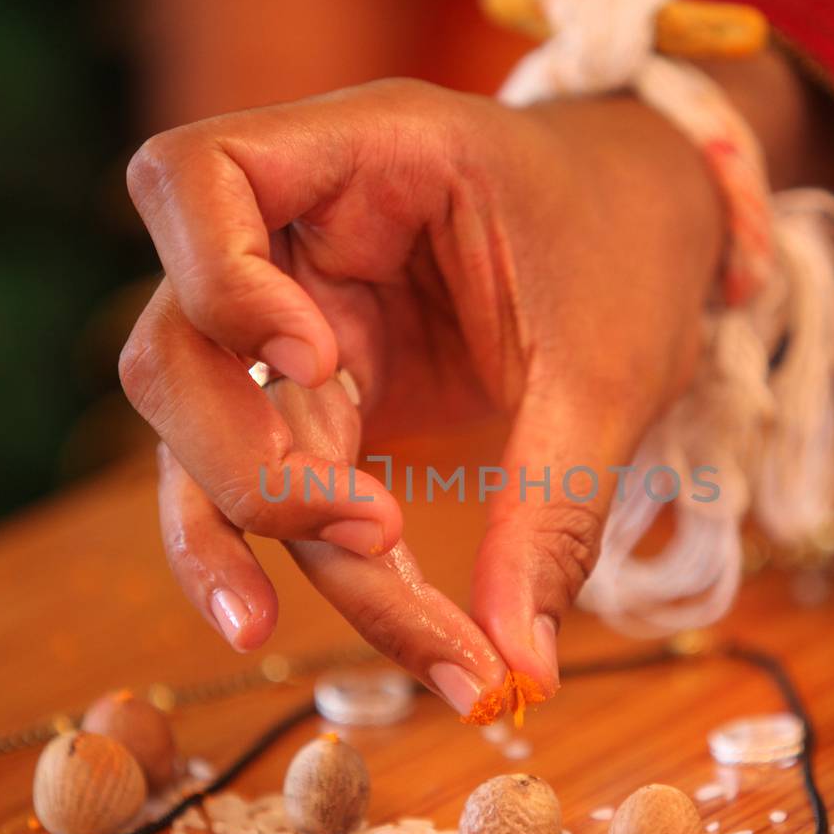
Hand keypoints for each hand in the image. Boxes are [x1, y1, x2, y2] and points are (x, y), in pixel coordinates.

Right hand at [119, 75, 724, 713]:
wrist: (656, 224)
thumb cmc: (631, 247)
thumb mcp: (609, 365)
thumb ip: (553, 507)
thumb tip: (518, 678)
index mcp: (366, 155)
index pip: (198, 175)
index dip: (220, 276)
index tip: (317, 363)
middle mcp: (299, 237)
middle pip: (178, 350)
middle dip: (246, 467)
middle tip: (371, 540)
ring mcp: (295, 323)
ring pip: (203, 440)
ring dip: (250, 541)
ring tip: (317, 636)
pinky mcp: (321, 398)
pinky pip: (268, 482)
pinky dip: (295, 560)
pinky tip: (327, 629)